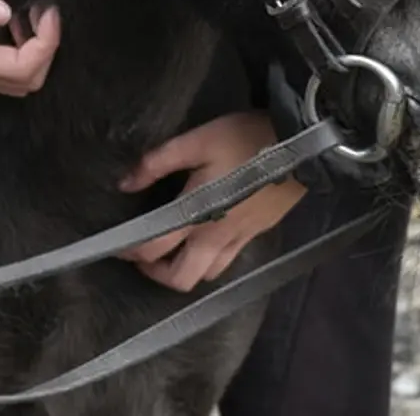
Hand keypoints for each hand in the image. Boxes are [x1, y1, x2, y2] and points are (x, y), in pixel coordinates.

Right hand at [0, 0, 59, 96]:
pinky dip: (21, 47)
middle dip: (44, 52)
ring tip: (35, 13)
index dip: (45, 44)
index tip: (49, 10)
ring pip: (13, 77)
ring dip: (34, 51)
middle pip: (21, 82)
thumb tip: (4, 15)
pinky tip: (18, 18)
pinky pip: (1, 63)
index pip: (19, 70)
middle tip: (45, 12)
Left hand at [116, 112, 305, 292]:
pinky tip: (207, 238)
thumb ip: (158, 162)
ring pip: (208, 276)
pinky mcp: (258, 234)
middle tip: (146, 254)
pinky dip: (211, 260)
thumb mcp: (197, 140)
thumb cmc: (245, 140)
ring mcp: (241, 239)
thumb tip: (125, 184)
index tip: (118, 246)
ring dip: (186, 270)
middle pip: (182, 279)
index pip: (154, 249)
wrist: (301, 145)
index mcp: (196, 215)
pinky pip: (229, 261)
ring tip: (175, 249)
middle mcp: (216, 237)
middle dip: (158, 274)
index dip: (129, 252)